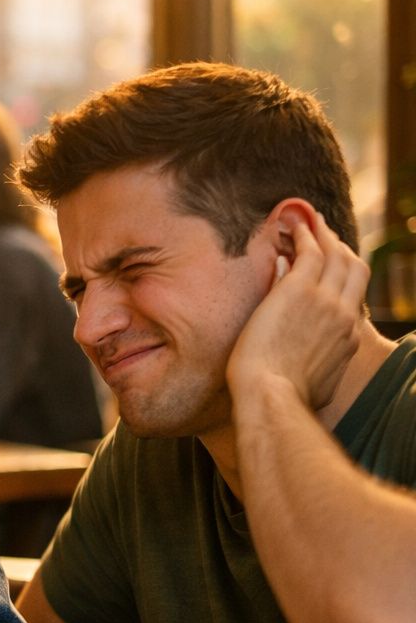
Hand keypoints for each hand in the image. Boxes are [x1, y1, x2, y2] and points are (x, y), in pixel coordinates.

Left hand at [228, 207, 367, 410]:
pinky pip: (308, 250)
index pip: (352, 298)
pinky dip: (305, 234)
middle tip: (325, 235)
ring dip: (323, 235)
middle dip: (340, 248)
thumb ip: (322, 366)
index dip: (342, 279)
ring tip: (310, 222)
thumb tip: (318, 358)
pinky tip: (294, 224)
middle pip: (352, 269)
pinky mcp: (299, 289)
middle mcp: (343, 314)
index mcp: (347, 338)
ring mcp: (324, 300)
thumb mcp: (316, 384)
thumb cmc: (284, 400)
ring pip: (334, 255)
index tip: (330, 269)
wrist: (271, 394)